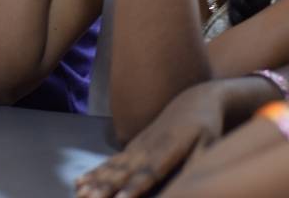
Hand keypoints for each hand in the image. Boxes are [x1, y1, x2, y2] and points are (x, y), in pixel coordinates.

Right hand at [76, 82, 226, 197]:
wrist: (194, 100)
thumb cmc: (206, 128)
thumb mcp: (209, 145)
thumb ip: (196, 164)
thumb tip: (189, 184)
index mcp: (170, 149)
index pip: (150, 172)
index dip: (135, 188)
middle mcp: (148, 147)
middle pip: (124, 172)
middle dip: (106, 187)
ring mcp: (137, 146)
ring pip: (113, 167)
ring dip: (95, 181)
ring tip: (80, 193)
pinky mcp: (132, 147)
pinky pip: (110, 162)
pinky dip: (94, 172)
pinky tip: (79, 181)